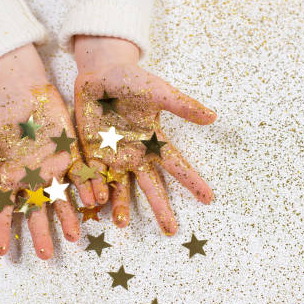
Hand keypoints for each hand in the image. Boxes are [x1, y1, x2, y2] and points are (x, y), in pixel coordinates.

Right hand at [0, 44, 94, 258]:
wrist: (23, 88)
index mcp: (9, 175)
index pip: (3, 209)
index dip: (1, 230)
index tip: (0, 251)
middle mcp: (32, 176)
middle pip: (37, 210)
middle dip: (40, 232)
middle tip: (46, 255)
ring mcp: (53, 166)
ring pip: (62, 197)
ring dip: (69, 216)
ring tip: (75, 236)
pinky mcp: (71, 152)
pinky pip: (81, 174)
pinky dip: (88, 187)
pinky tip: (94, 202)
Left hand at [73, 36, 216, 234]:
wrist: (100, 73)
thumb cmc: (132, 80)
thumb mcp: (159, 91)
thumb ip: (182, 105)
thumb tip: (212, 116)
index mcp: (154, 142)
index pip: (177, 165)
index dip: (192, 182)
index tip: (208, 199)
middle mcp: (136, 154)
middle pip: (150, 185)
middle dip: (160, 208)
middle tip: (171, 230)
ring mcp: (113, 156)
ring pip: (119, 187)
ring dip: (120, 205)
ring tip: (122, 225)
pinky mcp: (90, 152)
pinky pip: (92, 174)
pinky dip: (93, 188)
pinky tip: (95, 202)